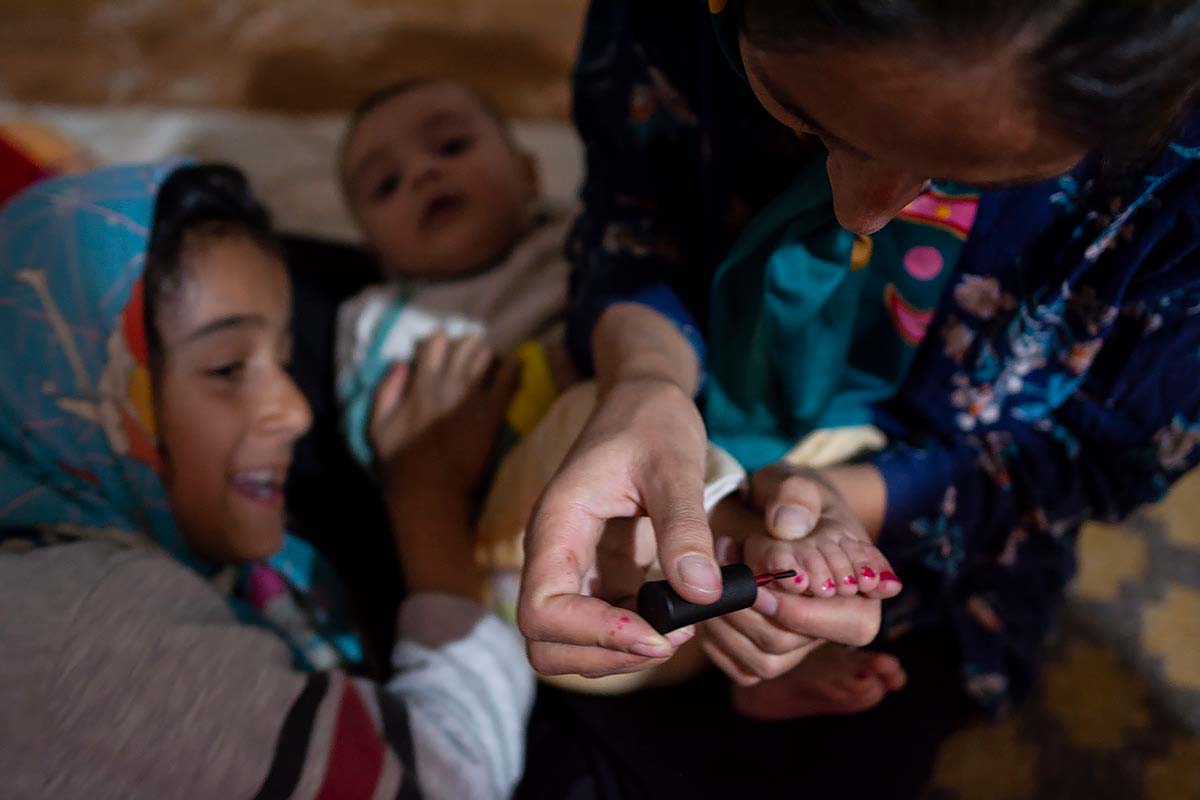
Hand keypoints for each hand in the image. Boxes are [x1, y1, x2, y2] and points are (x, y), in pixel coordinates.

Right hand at [376, 335, 517, 598]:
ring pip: (486, 355)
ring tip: (491, 364)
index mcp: (419, 383)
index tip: (445, 352)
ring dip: (489, 356)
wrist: (430, 491)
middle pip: (464, 343)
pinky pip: (507, 378)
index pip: (435, 341)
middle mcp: (446, 382)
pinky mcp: (491, 412)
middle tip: (473, 356)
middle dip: (469, 346)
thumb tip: (400, 364)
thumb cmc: (401, 464)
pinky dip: (512, 368)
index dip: (442, 343)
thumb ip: (385, 391)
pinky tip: (514, 367)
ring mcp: (470, 395)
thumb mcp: (377, 427)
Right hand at [518, 376, 714, 676]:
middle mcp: (553, 551)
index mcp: (557, 523)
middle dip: (605, 655)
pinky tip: (679, 613)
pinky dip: (635, 634)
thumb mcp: (675, 464)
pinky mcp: (596, 571)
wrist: (643, 398)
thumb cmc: (653, 420)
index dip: (593, 635)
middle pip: (545, 642)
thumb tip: (699, 593)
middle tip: (670, 639)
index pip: (541, 611)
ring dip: (619, 652)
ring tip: (682, 627)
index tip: (656, 632)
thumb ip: (684, 527)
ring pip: (568, 642)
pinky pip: (601, 623)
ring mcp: (572, 565)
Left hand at [698, 463, 890, 684]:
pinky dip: (716, 638)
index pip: (846, 624)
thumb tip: (787, 526)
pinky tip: (709, 599)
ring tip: (713, 577)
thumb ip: (796, 497)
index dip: (796, 609)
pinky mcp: (768, 653)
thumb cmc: (793, 498)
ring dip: (725, 622)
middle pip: (789, 644)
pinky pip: (740, 666)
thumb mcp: (797, 482)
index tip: (757, 584)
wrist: (776, 516)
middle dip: (745, 611)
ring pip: (761, 661)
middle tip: (724, 575)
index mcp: (865, 590)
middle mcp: (835, 627)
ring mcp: (801, 644)